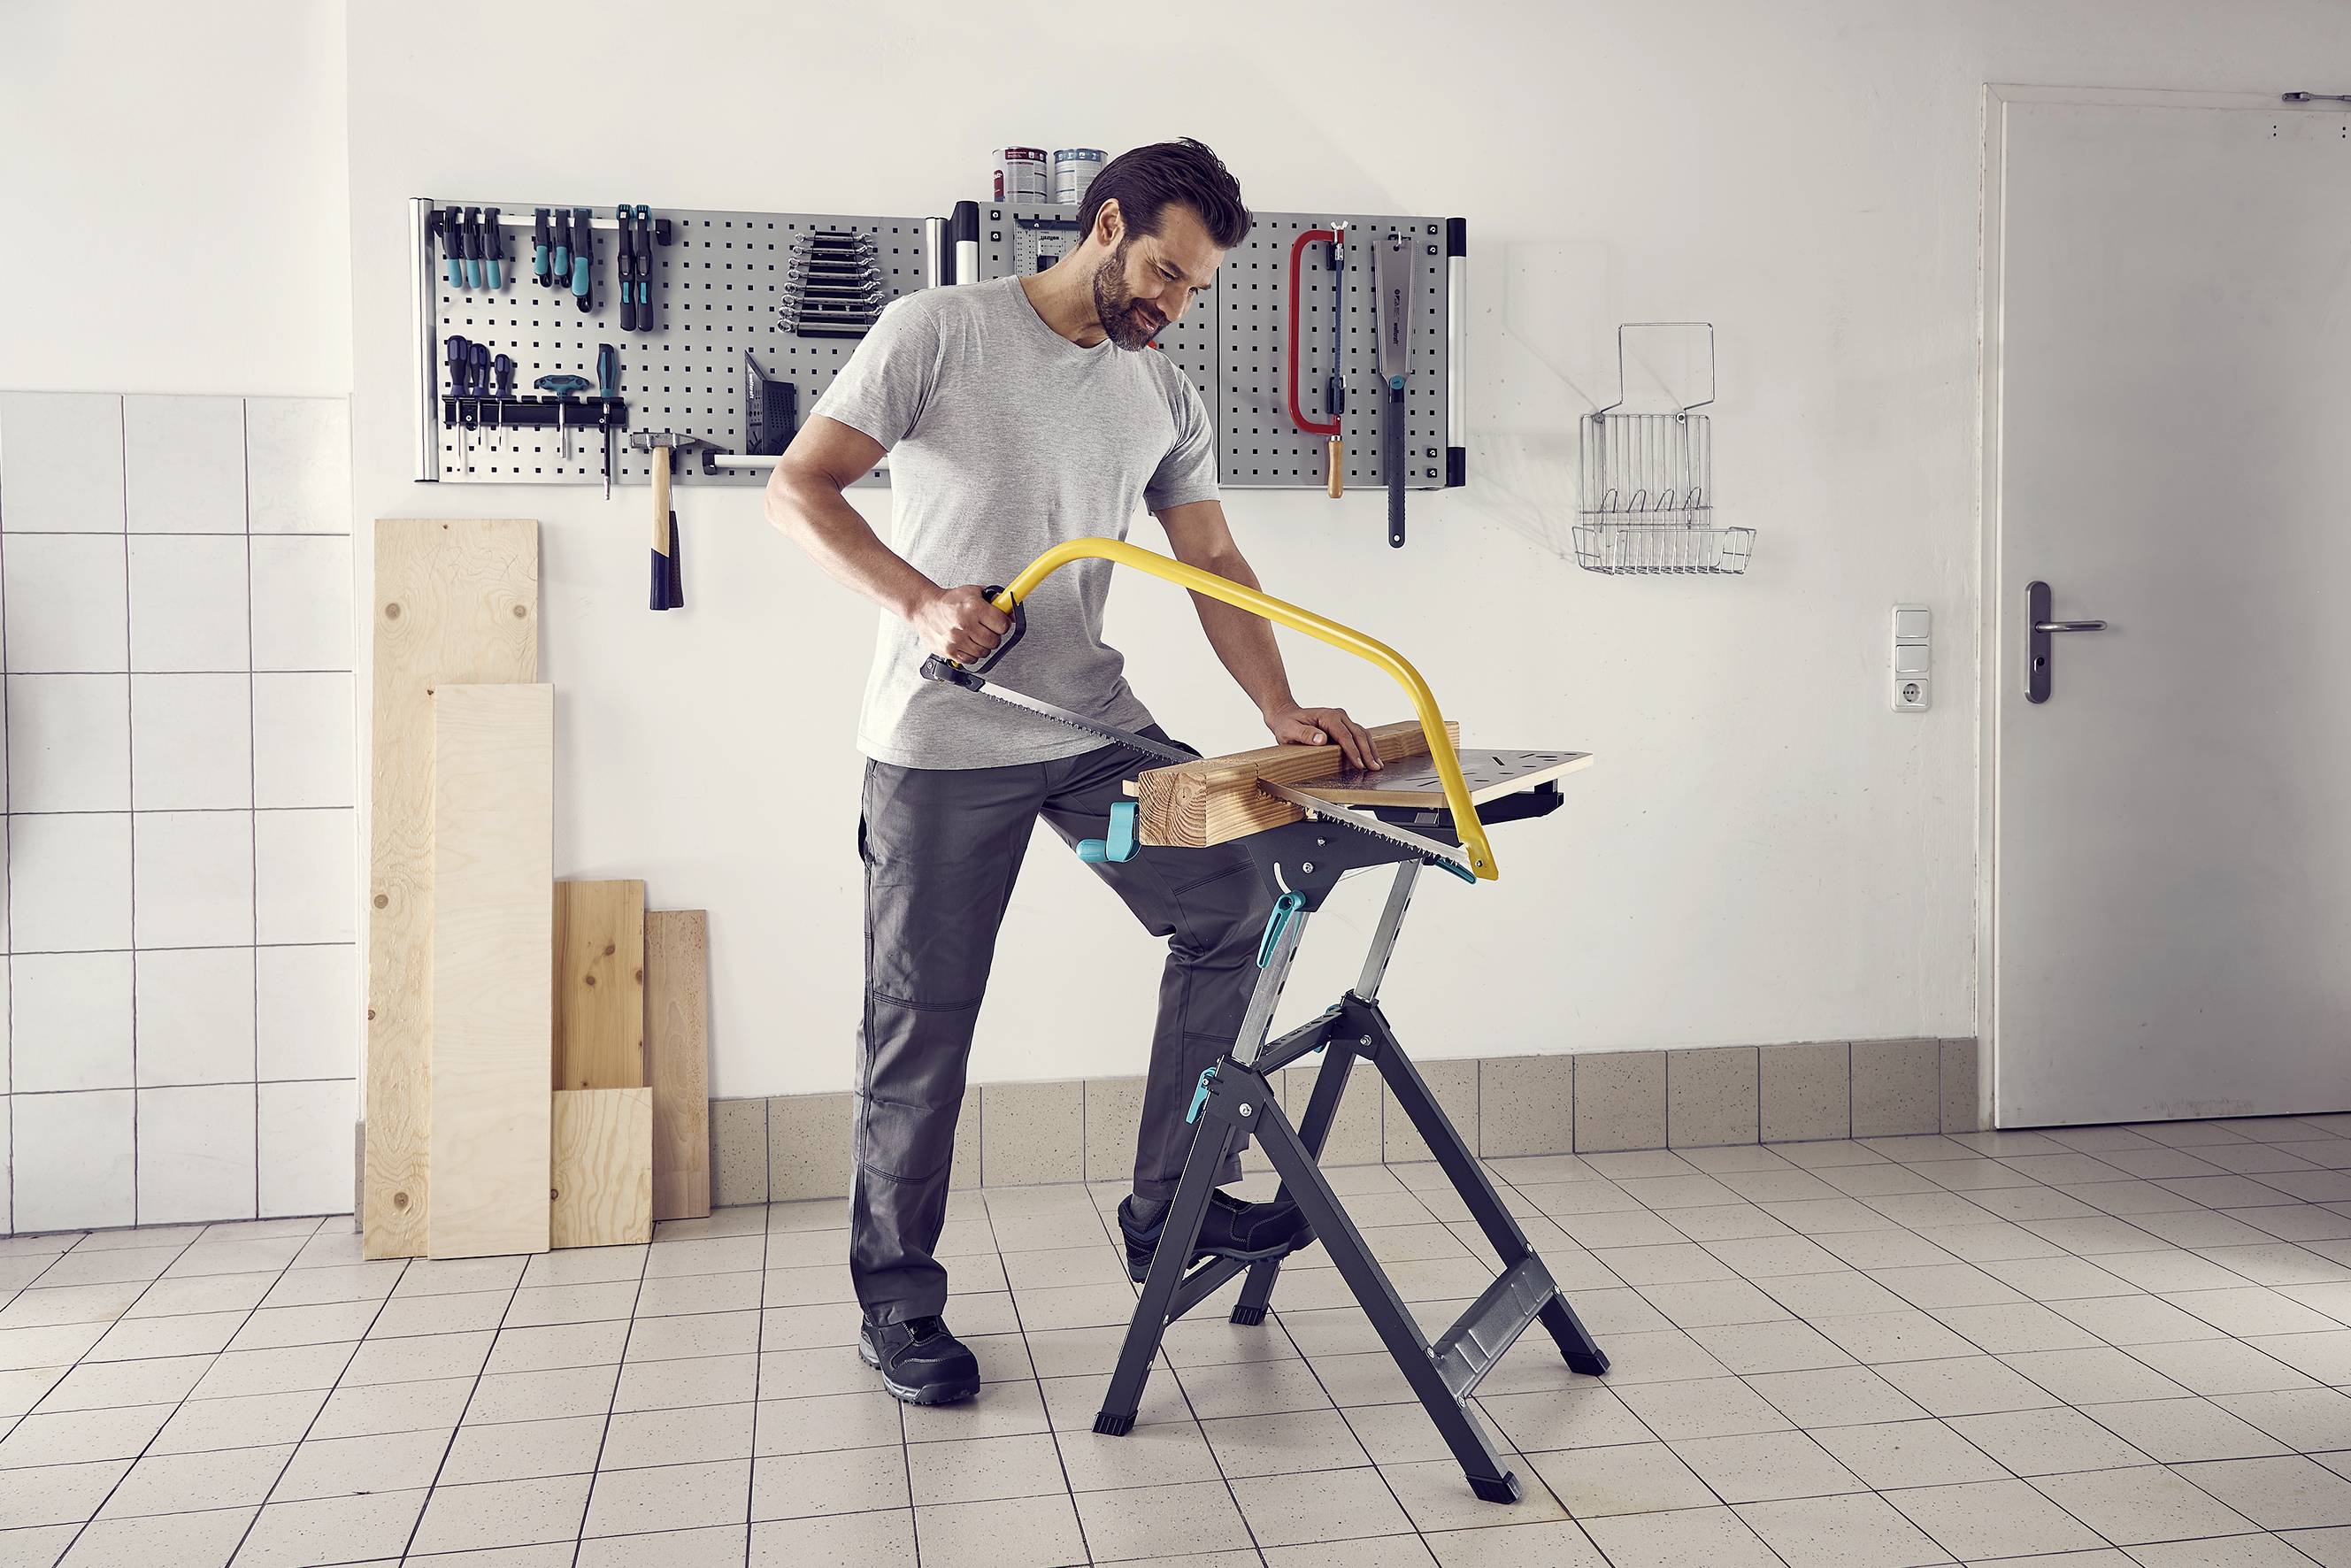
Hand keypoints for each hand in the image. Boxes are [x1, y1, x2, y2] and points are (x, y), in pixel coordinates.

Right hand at [911, 584, 1012, 665]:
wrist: (924, 608)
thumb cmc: (949, 601)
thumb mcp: (974, 592)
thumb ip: (995, 600)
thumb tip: (1011, 612)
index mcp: (973, 608)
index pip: (1002, 624)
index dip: (1003, 624)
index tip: (999, 623)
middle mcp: (965, 625)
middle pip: (994, 641)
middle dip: (993, 635)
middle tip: (987, 630)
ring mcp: (957, 640)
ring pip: (984, 652)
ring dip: (983, 646)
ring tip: (976, 636)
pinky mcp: (949, 651)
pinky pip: (971, 660)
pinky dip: (972, 654)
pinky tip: (968, 644)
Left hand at [1266, 704, 1380, 769]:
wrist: (1286, 716)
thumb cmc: (1287, 724)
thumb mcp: (1290, 730)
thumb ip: (1305, 734)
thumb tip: (1322, 739)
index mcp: (1328, 716)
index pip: (1345, 735)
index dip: (1353, 751)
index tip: (1359, 764)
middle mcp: (1339, 715)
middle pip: (1358, 734)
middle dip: (1367, 752)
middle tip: (1374, 768)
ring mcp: (1343, 720)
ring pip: (1363, 734)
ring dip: (1371, 750)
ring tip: (1378, 765)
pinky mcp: (1344, 726)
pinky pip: (1359, 735)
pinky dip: (1367, 746)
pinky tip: (1372, 757)